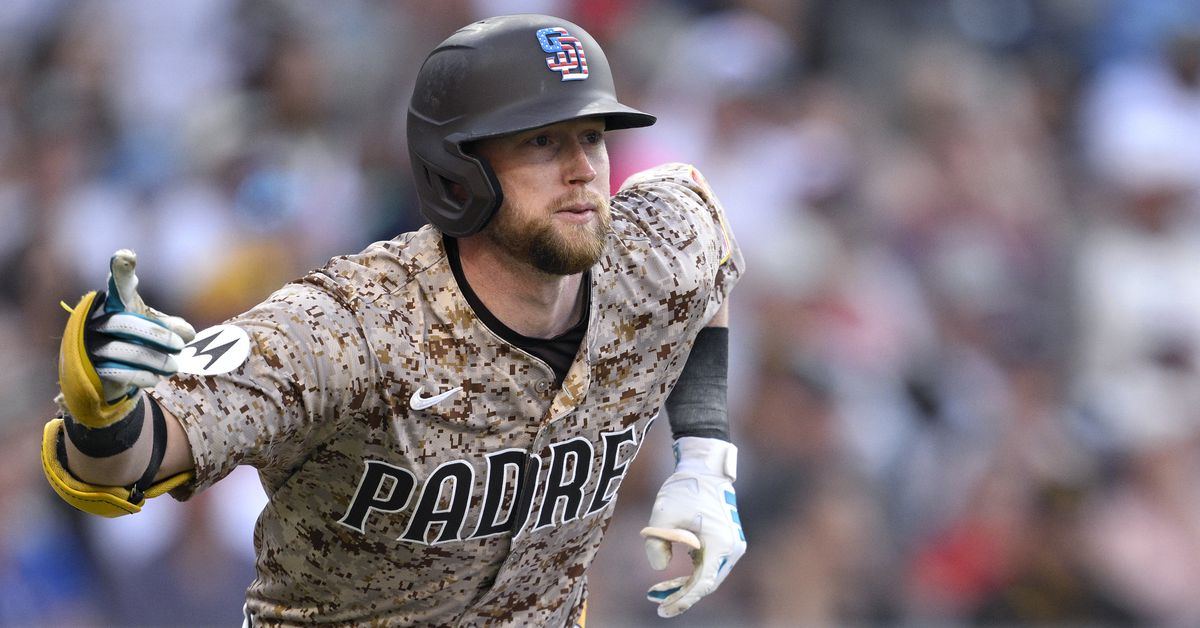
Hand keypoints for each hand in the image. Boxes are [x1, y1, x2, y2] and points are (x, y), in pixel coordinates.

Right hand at [58, 249, 195, 426]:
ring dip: (155, 359)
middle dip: (158, 335)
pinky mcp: (89, 367)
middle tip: (181, 346)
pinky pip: (116, 370)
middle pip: (127, 322)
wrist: (105, 373)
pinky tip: (155, 379)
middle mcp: (98, 319)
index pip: (119, 285)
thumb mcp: (154, 330)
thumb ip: (172, 328)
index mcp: (115, 303)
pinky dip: (140, 375)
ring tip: (174, 367)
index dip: (122, 270)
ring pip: (124, 349)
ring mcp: (90, 342)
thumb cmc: (134, 341)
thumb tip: (191, 334)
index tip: (126, 255)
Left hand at [640, 437, 745, 617]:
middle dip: (680, 595)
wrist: (704, 468)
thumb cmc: (684, 488)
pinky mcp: (724, 543)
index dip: (682, 600)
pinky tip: (668, 580)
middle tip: (654, 601)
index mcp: (721, 543)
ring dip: (683, 586)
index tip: (662, 609)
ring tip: (656, 592)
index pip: (703, 583)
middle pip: (706, 583)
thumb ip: (656, 543)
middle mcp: (732, 549)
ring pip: (706, 576)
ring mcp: (730, 546)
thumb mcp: (662, 514)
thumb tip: (660, 568)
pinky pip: (707, 566)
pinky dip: (689, 575)